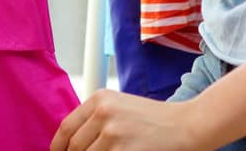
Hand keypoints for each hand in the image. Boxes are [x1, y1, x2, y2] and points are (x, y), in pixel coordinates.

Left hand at [52, 90, 205, 150]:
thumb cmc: (154, 119)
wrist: (186, 125)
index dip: (58, 147)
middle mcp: (103, 112)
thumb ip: (95, 119)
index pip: (66, 128)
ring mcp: (113, 133)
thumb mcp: (120, 107)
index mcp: (99, 99)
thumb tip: (71, 143)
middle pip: (74, 147)